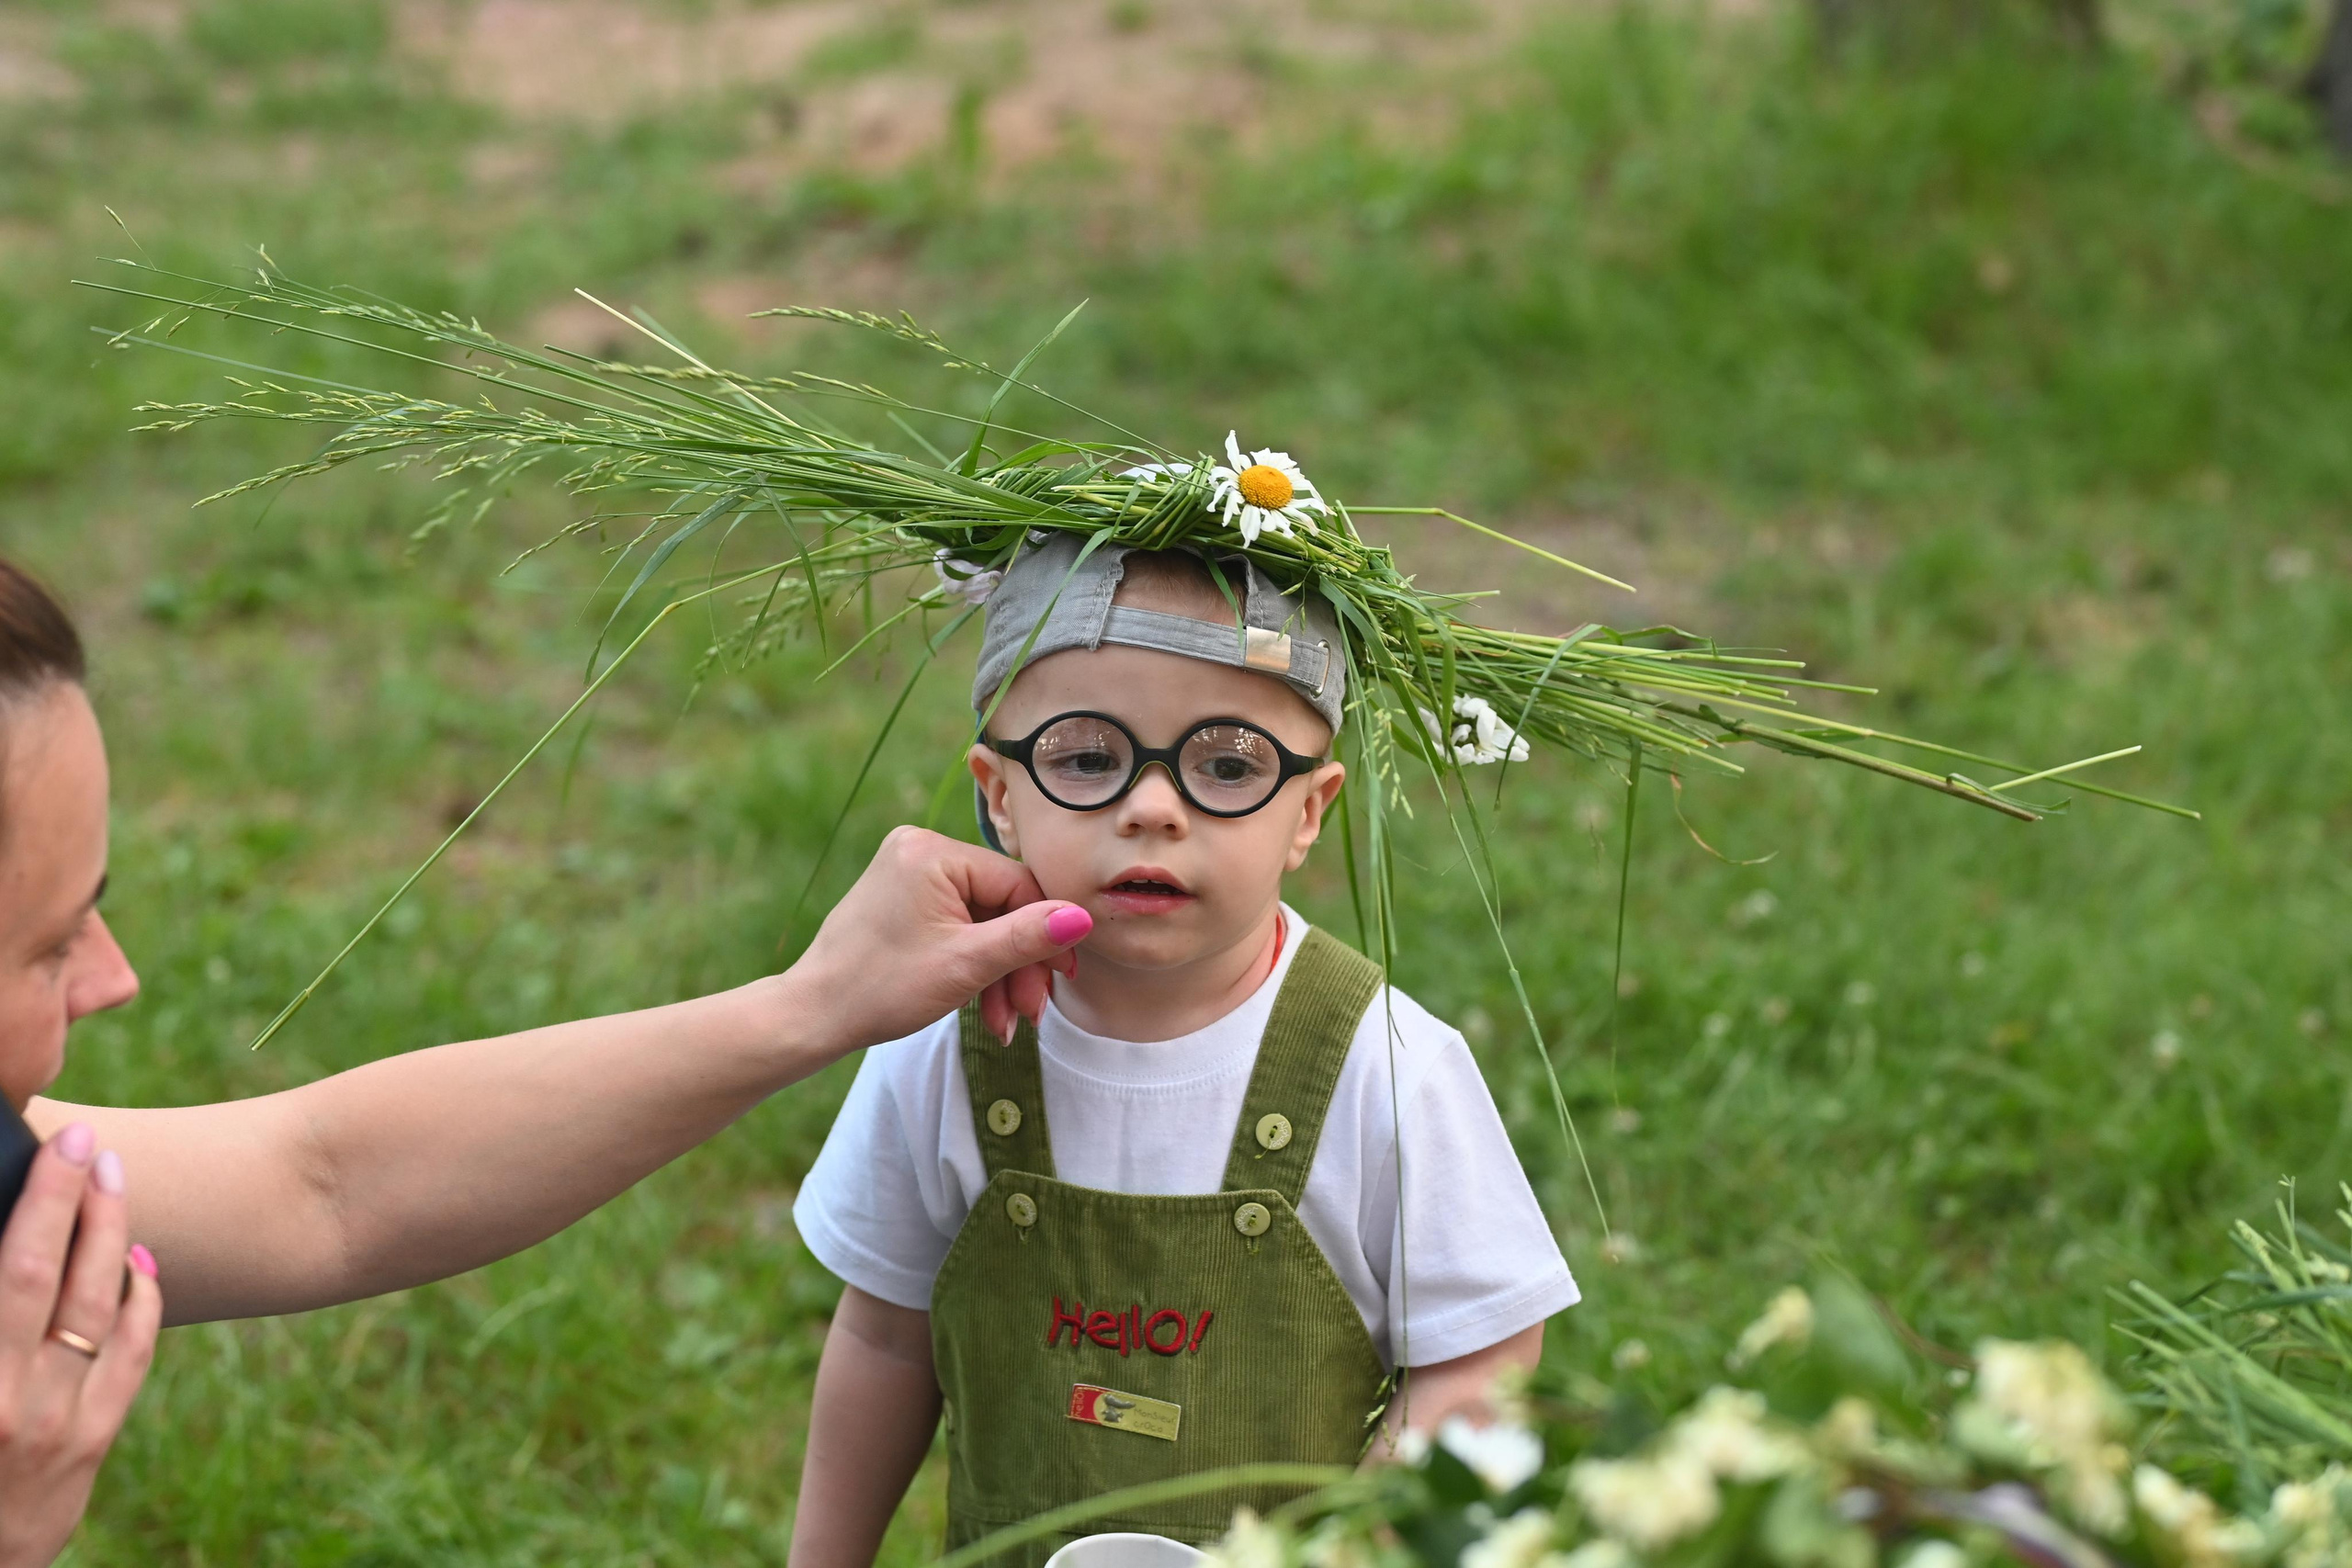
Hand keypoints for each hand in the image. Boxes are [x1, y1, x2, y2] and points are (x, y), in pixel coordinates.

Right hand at [0, 1122, 161, 1567]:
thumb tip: (16, 1241)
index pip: (11, 1268)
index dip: (39, 1198)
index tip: (58, 1143)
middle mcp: (7, 1394)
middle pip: (46, 1273)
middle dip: (70, 1197)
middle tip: (86, 1141)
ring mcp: (53, 1419)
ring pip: (97, 1306)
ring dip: (109, 1234)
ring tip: (111, 1180)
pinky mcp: (88, 1442)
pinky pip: (129, 1356)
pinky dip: (140, 1301)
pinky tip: (140, 1261)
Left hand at [790, 826, 1091, 1050]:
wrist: (813, 1016)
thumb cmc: (879, 988)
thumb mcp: (966, 965)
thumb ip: (1028, 937)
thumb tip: (1083, 917)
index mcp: (932, 852)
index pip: (1018, 885)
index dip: (1046, 934)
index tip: (1061, 980)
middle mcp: (920, 850)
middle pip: (1002, 905)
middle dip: (1019, 965)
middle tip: (1032, 1013)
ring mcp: (910, 874)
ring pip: (983, 922)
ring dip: (1000, 974)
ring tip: (1007, 1024)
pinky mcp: (905, 899)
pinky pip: (958, 926)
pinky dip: (973, 966)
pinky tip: (984, 1009)